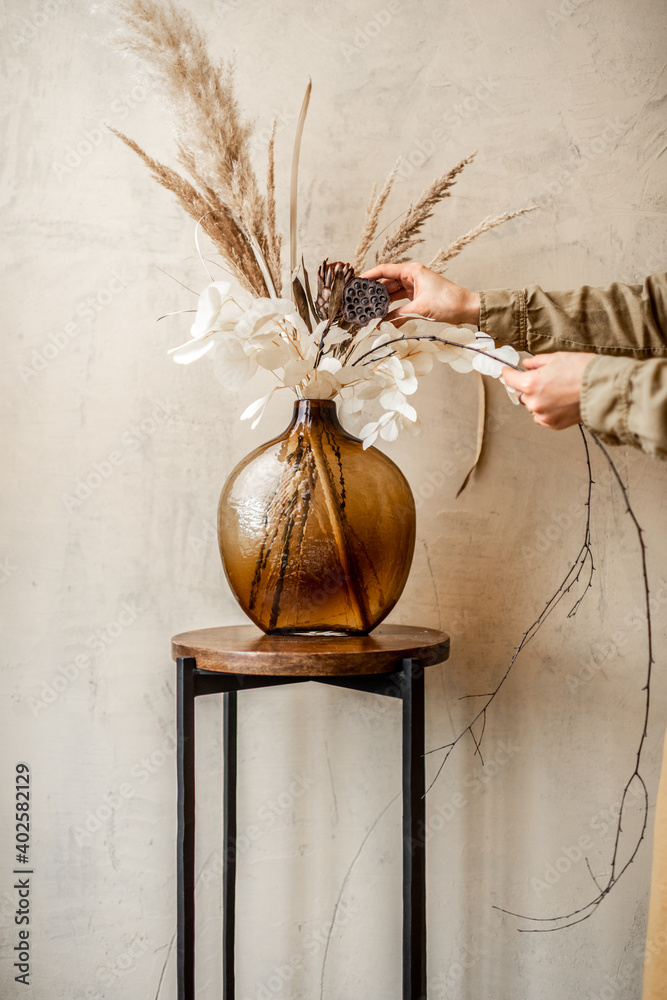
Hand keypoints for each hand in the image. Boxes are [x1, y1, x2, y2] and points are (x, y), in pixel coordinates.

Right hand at [361, 262, 479, 326]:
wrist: (467, 308)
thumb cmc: (448, 302)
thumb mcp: (420, 309)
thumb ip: (398, 316)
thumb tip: (381, 324)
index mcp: (412, 271)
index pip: (384, 270)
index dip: (369, 276)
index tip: (356, 283)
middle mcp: (412, 276)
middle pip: (386, 282)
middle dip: (373, 291)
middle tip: (359, 300)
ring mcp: (415, 287)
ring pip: (392, 293)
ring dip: (382, 301)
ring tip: (368, 309)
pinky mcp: (418, 297)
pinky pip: (400, 302)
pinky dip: (392, 308)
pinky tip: (383, 316)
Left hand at [502, 352, 595, 429]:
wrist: (604, 388)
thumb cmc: (583, 370)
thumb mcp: (557, 358)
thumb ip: (537, 362)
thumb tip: (527, 364)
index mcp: (531, 383)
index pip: (510, 379)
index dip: (508, 373)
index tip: (507, 371)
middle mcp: (534, 402)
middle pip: (521, 394)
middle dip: (527, 386)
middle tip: (542, 379)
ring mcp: (543, 415)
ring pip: (532, 406)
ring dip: (537, 399)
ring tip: (556, 390)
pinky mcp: (554, 424)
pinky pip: (542, 417)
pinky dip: (546, 410)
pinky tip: (559, 402)